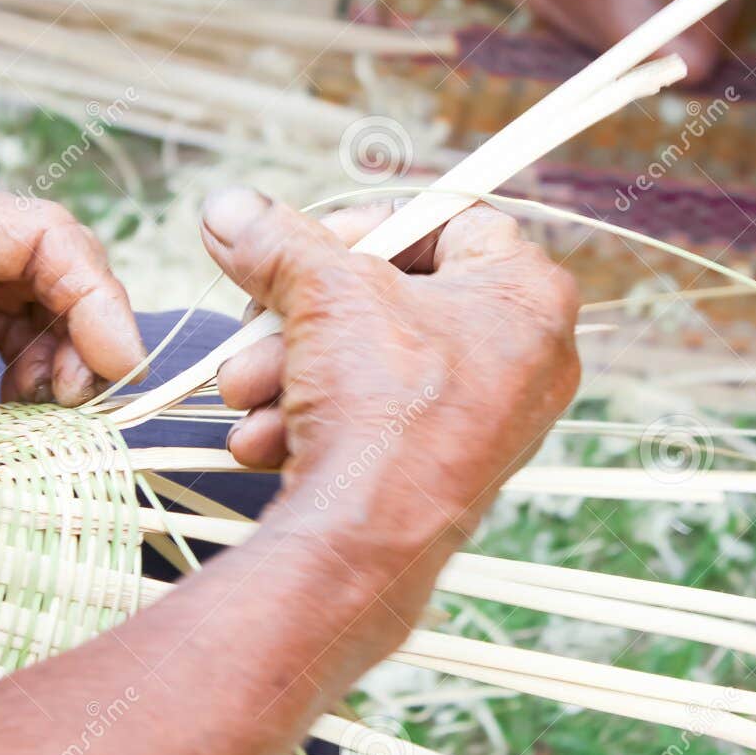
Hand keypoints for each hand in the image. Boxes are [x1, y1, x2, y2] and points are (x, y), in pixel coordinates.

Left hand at [0, 163, 144, 516]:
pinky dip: (22, 370)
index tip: (115, 360)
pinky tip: (20, 407)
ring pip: (30, 304)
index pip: (39, 233)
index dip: (91, 292)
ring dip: (56, 354)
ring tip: (50, 407)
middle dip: (82, 328)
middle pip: (48, 267)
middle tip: (79, 398)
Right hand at [199, 188, 578, 591]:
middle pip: (394, 297)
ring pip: (371, 361)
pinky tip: (264, 436)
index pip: (448, 221)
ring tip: (244, 391)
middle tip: (254, 319)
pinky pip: (375, 417)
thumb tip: (228, 210)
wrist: (370, 544)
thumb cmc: (381, 406)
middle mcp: (525, 356)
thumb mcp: (323, 294)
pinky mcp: (446, 469)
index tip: (304, 246)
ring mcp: (489, 419)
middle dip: (302, 313)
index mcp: (527, 295)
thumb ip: (276, 242)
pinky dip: (314, 417)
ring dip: (291, 368)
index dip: (365, 223)